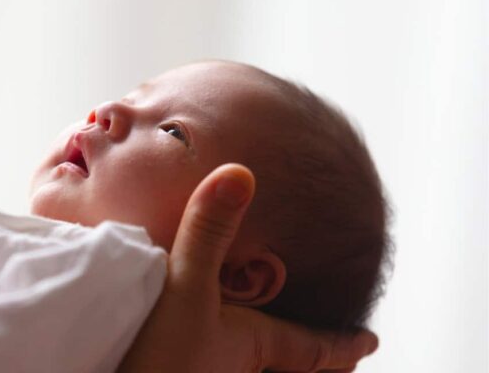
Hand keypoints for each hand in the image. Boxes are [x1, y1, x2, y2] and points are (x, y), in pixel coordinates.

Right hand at [118, 164, 377, 372]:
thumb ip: (208, 228)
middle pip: (283, 364)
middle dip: (308, 358)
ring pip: (246, 366)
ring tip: (270, 350)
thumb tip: (239, 172)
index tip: (370, 340)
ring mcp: (200, 369)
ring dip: (265, 359)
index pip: (311, 347)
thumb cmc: (155, 353)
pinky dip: (221, 355)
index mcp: (248, 343)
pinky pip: (209, 363)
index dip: (343, 344)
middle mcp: (231, 364)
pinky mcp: (169, 368)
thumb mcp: (183, 284)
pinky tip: (201, 343)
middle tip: (334, 357)